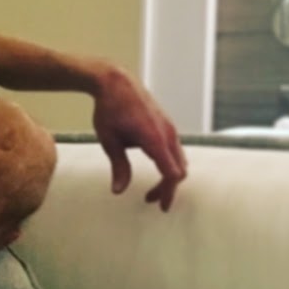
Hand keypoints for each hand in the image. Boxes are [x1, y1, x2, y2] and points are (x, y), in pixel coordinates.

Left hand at [91, 67, 187, 210]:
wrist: (117, 82)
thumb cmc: (110, 109)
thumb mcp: (109, 140)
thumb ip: (118, 166)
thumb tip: (119, 191)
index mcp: (155, 138)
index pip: (171, 173)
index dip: (167, 192)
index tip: (160, 206)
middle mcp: (168, 133)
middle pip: (179, 170)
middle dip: (167, 188)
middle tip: (150, 201)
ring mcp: (170, 128)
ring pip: (180, 160)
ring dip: (168, 177)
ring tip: (149, 191)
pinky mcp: (167, 125)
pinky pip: (175, 150)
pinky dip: (169, 164)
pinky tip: (156, 170)